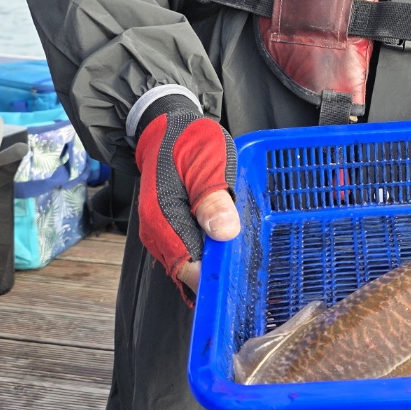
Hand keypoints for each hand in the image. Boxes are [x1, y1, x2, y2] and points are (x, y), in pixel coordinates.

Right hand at [134, 102, 239, 300]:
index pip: (188, 265)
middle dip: (219, 277)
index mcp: (162, 216)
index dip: (215, 278)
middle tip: (254, 275)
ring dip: (216, 268)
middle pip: (189, 272)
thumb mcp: (209, 162)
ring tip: (247, 266)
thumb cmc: (189, 142)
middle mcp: (157, 232)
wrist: (168, 129)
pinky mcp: (170, 233)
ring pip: (190, 266)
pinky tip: (232, 251)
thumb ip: (213, 197)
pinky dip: (211, 257)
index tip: (243, 279)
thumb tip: (224, 233)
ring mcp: (162, 235)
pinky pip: (190, 254)